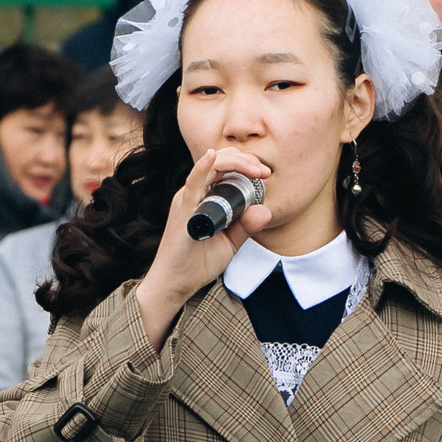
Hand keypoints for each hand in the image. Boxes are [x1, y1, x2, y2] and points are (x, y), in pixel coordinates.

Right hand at [134, 147, 274, 352]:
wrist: (176, 283)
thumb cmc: (197, 263)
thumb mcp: (230, 243)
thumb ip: (246, 227)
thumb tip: (266, 210)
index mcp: (205, 197)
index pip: (226, 169)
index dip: (247, 165)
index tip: (265, 175)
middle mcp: (195, 193)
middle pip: (221, 162)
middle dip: (246, 161)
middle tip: (264, 172)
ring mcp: (188, 199)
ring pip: (211, 166)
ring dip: (236, 163)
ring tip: (256, 171)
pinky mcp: (183, 209)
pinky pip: (193, 183)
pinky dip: (202, 167)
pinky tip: (210, 157)